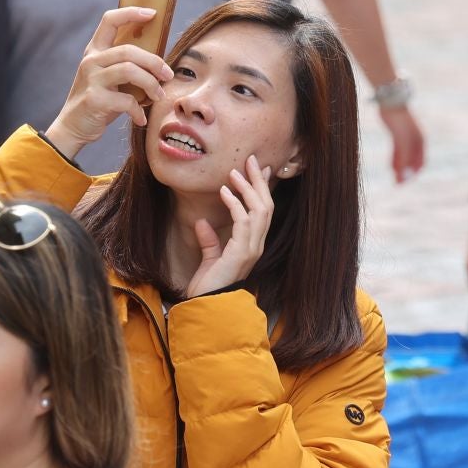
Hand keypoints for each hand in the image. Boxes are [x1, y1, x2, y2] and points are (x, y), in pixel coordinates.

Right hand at [43, 7, 175, 161]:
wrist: (72, 126)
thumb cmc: (98, 100)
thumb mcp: (107, 77)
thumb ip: (125, 65)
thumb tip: (159, 61)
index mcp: (94, 50)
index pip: (110, 20)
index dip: (131, 12)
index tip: (152, 13)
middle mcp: (91, 61)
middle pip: (129, 50)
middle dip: (154, 62)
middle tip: (168, 75)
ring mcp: (91, 79)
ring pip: (129, 71)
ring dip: (151, 84)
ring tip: (158, 95)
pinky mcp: (94, 99)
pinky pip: (126, 100)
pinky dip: (138, 110)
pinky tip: (140, 118)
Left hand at [185, 155, 274, 297]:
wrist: (205, 307)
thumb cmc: (208, 287)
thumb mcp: (209, 259)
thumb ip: (209, 241)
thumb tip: (202, 221)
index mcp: (252, 245)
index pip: (263, 212)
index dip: (262, 189)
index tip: (258, 169)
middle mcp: (256, 245)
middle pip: (266, 206)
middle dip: (259, 181)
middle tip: (252, 160)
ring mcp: (251, 249)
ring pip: (259, 210)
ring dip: (248, 188)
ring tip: (235, 172)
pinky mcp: (241, 253)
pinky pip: (243, 221)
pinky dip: (235, 203)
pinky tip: (224, 191)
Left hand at [381, 105, 425, 183]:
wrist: (391, 103)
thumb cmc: (399, 121)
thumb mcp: (401, 141)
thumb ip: (402, 157)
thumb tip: (402, 174)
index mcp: (420, 142)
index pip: (420, 163)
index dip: (413, 174)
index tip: (404, 183)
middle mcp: (415, 141)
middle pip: (412, 161)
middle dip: (406, 173)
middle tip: (397, 183)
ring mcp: (406, 138)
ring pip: (404, 157)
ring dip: (400, 167)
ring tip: (393, 177)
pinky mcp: (397, 135)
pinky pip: (398, 151)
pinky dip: (395, 159)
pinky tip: (390, 167)